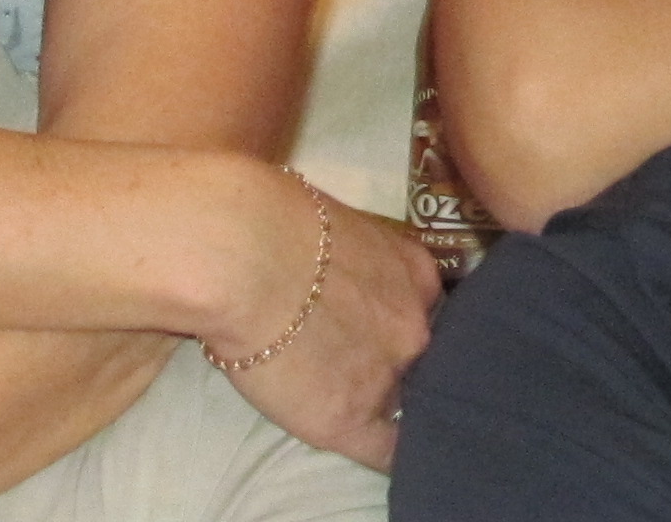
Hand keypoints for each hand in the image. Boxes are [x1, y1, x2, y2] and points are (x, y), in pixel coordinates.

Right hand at [210, 187, 442, 469]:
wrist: (242, 254)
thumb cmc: (270, 217)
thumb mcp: (337, 221)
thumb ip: (353, 252)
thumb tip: (331, 263)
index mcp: (416, 272)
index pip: (429, 311)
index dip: (407, 325)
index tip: (384, 329)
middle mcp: (417, 324)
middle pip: (429, 355)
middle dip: (403, 360)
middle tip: (364, 360)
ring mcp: (388, 374)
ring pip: (410, 401)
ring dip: (392, 402)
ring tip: (357, 398)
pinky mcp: (348, 418)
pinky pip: (383, 451)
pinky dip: (382, 453)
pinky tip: (373, 447)